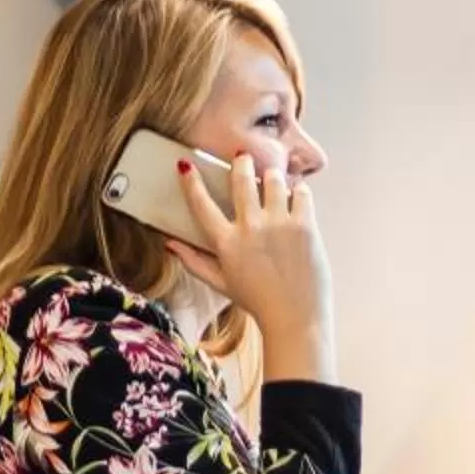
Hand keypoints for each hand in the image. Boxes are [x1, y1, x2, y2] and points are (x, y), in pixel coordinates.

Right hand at [168, 154, 336, 380]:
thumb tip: (170, 244)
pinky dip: (297, 191)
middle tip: (243, 156)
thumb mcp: (221, 283)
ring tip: (273, 181)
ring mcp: (279, 224)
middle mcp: (250, 228)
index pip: (201, 204)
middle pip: (240, 179)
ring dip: (271, 177)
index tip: (186, 164)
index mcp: (226, 243)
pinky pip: (301, 192)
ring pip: (272, 179)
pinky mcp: (304, 225)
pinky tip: (295, 197)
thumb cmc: (257, 301)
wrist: (295, 318)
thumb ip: (194, 262)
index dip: (191, 182)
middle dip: (240, 162)